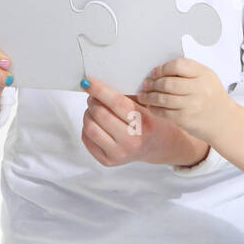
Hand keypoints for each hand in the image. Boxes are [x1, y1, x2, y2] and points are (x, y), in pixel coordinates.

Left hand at [80, 74, 201, 167]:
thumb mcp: (145, 106)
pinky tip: (96, 123)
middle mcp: (131, 141)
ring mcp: (118, 154)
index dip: (99, 90)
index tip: (88, 82)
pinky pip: (87, 139)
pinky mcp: (108, 161)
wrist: (157, 147)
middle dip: (93, 101)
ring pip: (90, 128)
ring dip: (88, 114)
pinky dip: (87, 127)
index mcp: (143, 124)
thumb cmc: (150, 122)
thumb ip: (124, 97)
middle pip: (100, 114)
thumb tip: (97, 86)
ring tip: (94, 110)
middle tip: (94, 97)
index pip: (116, 103)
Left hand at [136, 58, 234, 144]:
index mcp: (204, 74)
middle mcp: (199, 89)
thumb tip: (160, 71)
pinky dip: (154, 108)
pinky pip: (164, 112)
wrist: (224, 121)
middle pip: (168, 83)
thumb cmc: (212, 96)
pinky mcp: (186, 119)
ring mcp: (192, 105)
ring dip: (149, 96)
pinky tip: (151, 106)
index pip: (178, 65)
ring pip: (163, 98)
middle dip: (153, 83)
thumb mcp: (206, 78)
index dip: (163, 68)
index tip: (154, 73)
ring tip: (143, 95)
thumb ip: (188, 71)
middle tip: (146, 84)